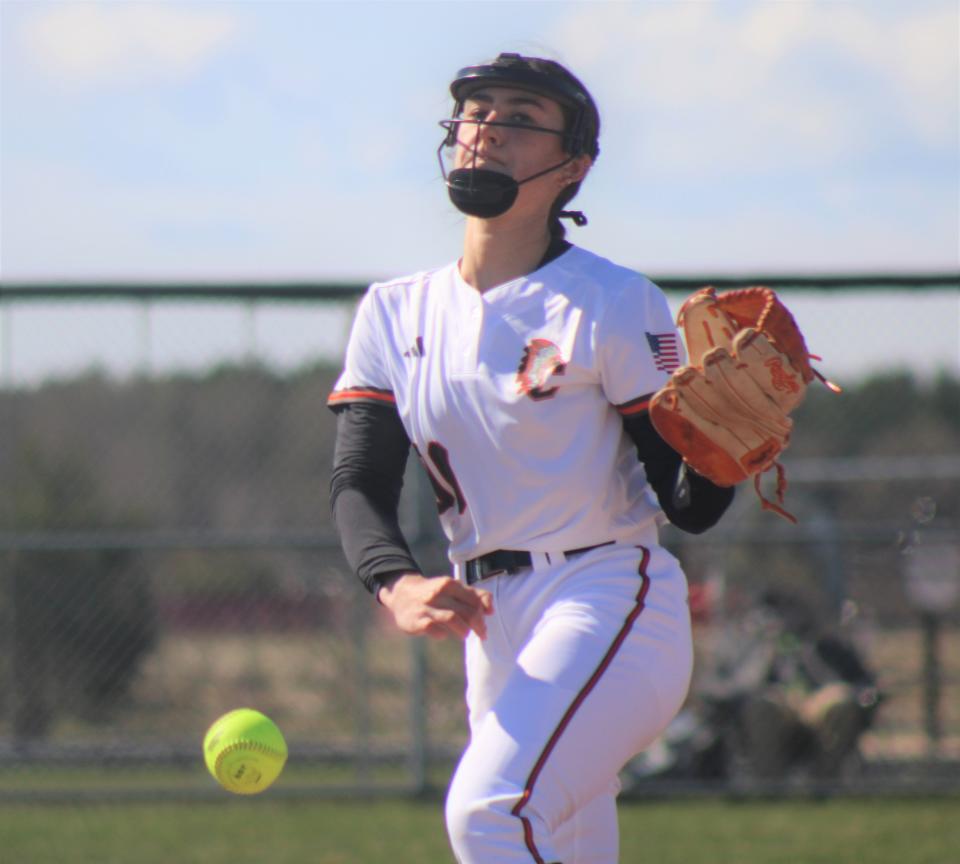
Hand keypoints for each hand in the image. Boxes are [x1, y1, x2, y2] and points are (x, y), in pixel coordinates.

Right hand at [378, 573, 493, 640]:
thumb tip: (491, 610)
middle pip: (466, 611)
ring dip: (463, 630)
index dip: (483, 613)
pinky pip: (433, 630)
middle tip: (481, 634)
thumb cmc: (434, 593)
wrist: (401, 593)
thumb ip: (473, 595)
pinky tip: (443, 635)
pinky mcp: (416, 621)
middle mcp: (438, 593)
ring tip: (465, 634)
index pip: (474, 600)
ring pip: (452, 619)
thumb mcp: (452, 588)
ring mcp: (426, 607)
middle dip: (478, 626)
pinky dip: (442, 634)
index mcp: (449, 584)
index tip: (486, 622)